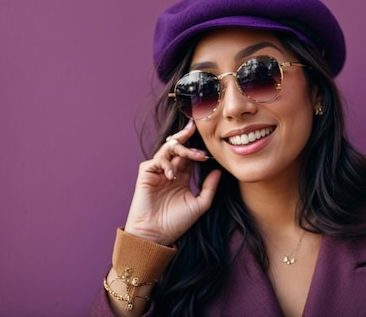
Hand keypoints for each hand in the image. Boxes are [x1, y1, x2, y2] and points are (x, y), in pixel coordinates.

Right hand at [123, 120, 220, 244]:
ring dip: (180, 148)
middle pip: (177, 147)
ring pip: (166, 150)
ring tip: (193, 155)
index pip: (189, 156)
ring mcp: (157, 172)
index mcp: (181, 177)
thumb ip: (209, 187)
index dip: (197, 148)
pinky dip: (166, 164)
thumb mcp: (199, 204)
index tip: (208, 145)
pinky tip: (173, 175)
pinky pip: (156, 161)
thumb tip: (219, 170)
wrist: (156, 235)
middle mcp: (169, 172)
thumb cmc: (176, 223)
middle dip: (186, 137)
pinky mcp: (145, 175)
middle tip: (195, 129)